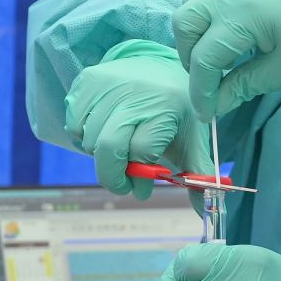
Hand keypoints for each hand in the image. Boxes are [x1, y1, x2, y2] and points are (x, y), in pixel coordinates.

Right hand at [64, 40, 211, 198]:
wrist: (162, 68)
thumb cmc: (177, 111)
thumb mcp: (192, 139)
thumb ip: (197, 175)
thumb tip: (205, 213)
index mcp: (165, 106)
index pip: (142, 152)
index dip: (141, 178)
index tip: (143, 188)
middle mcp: (135, 92)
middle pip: (109, 147)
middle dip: (113, 175)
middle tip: (123, 183)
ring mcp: (108, 84)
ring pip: (90, 140)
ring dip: (103, 155)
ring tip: (122, 147)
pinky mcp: (87, 81)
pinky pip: (74, 125)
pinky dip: (86, 135)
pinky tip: (106, 128)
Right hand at [171, 0, 280, 120]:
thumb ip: (244, 84)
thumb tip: (215, 104)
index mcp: (241, 13)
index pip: (203, 57)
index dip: (201, 90)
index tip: (207, 113)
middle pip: (185, 22)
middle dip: (189, 56)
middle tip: (209, 81)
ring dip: (194, 29)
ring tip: (214, 56)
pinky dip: (208, 9)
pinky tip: (226, 31)